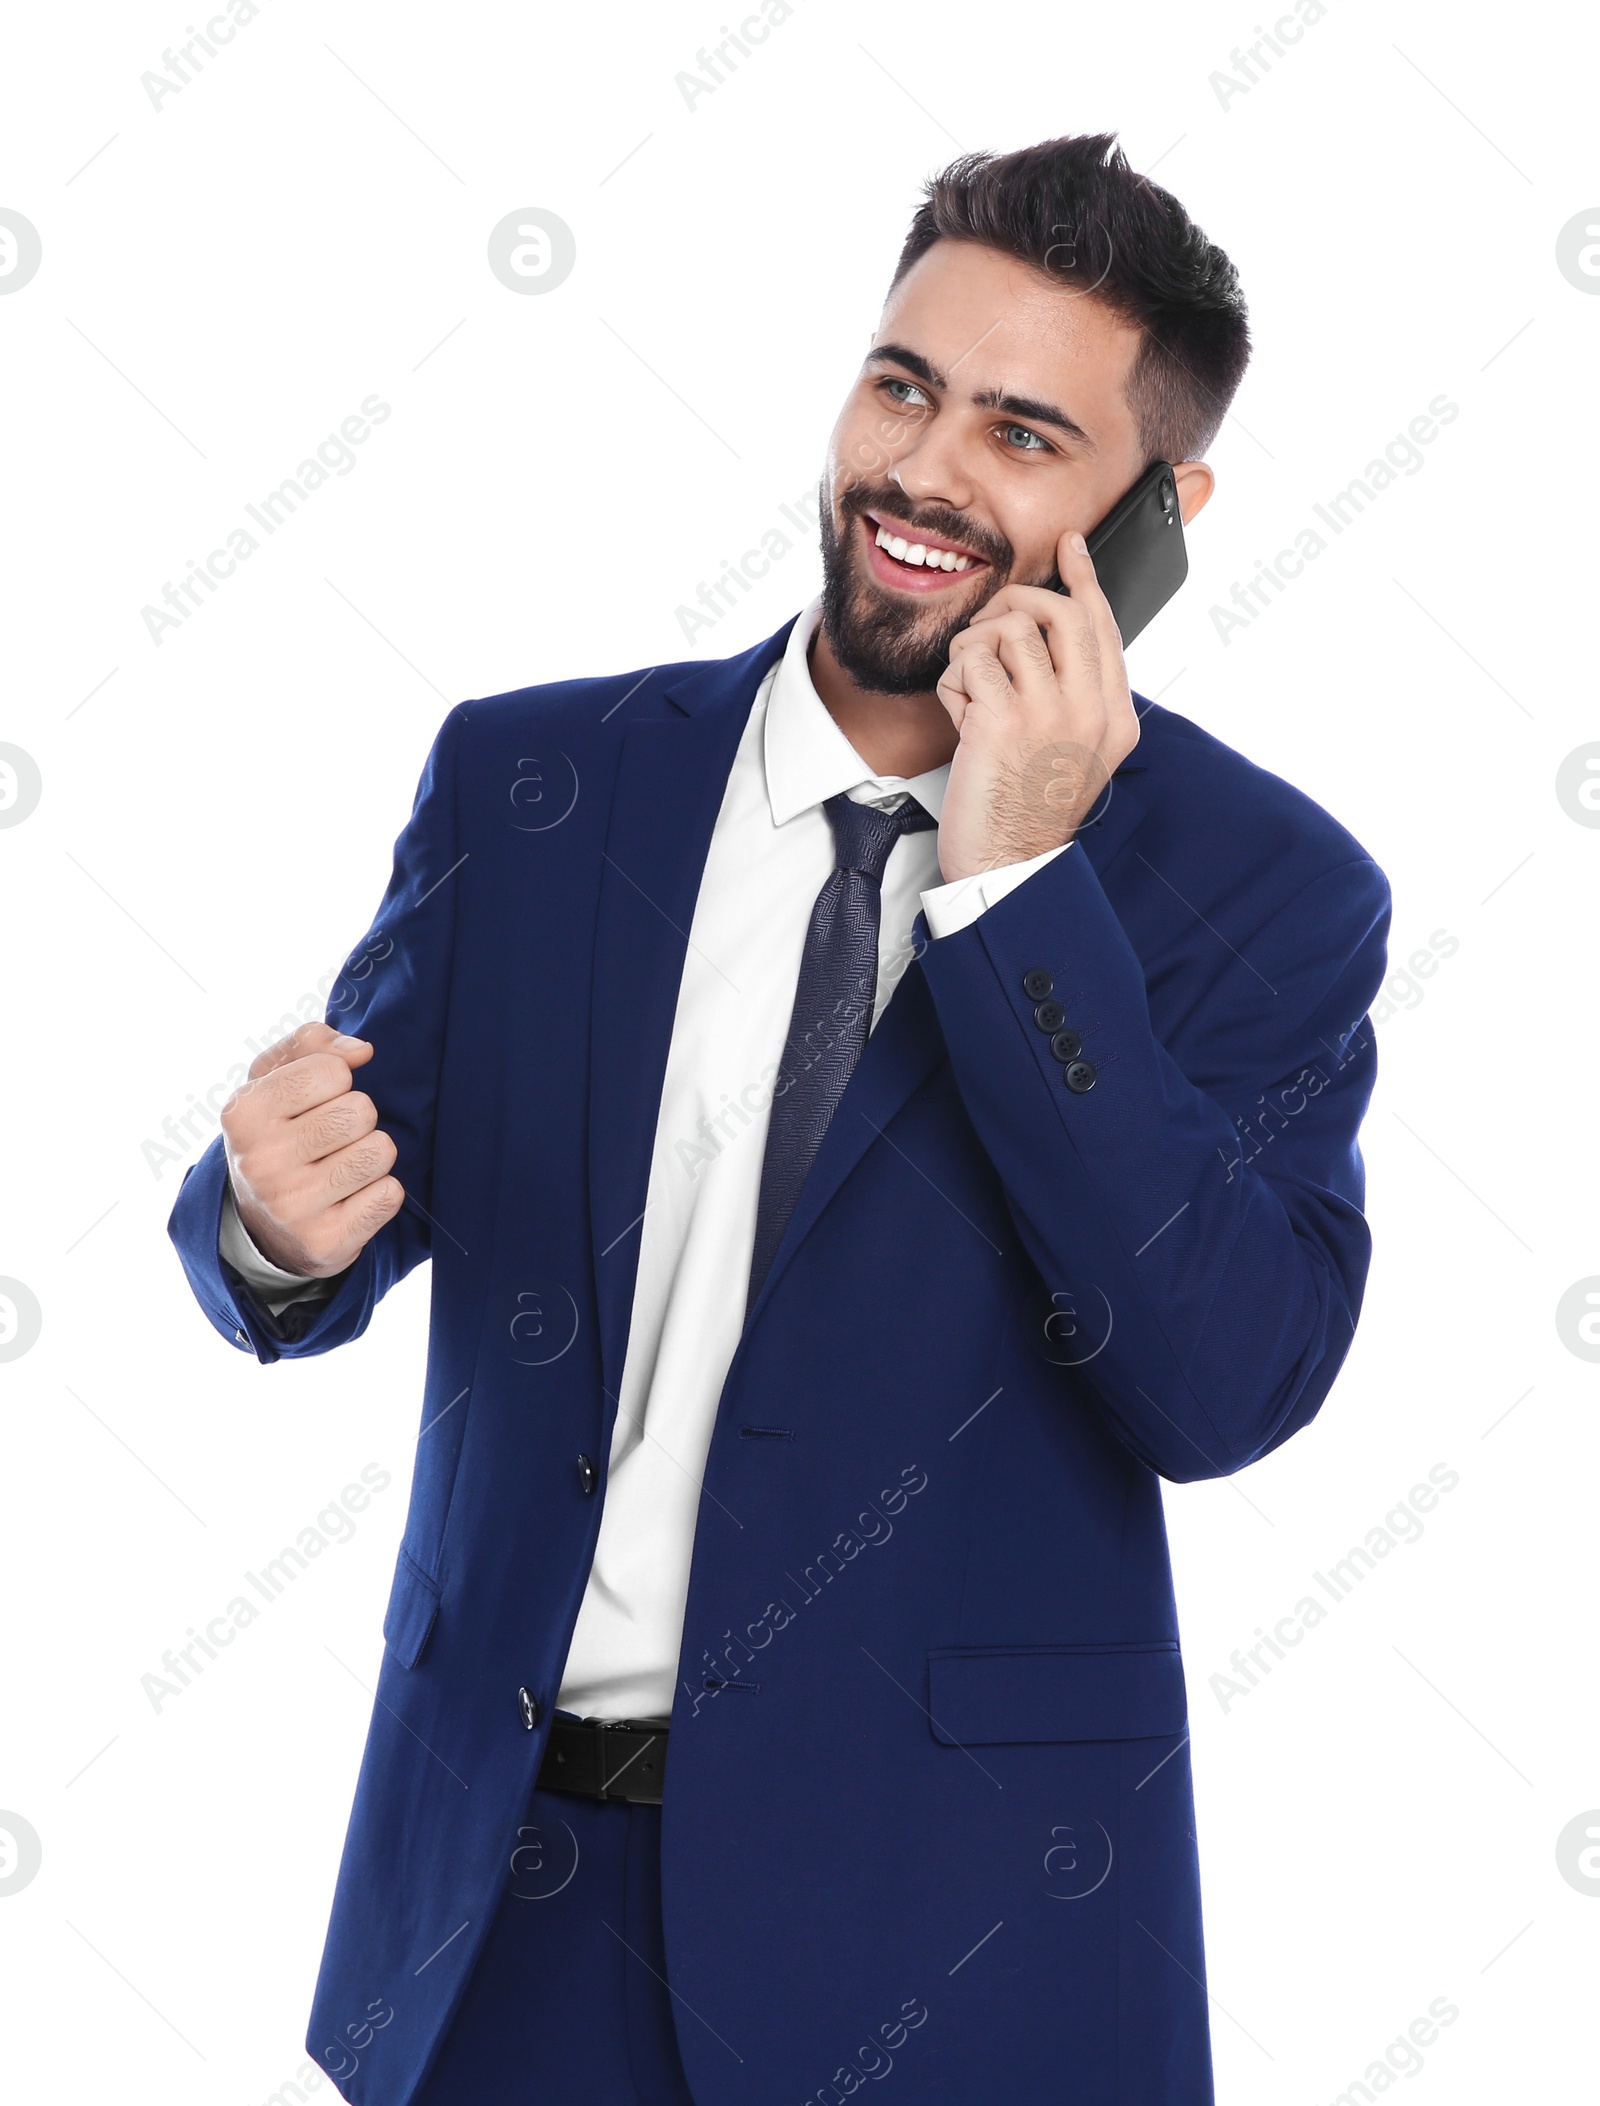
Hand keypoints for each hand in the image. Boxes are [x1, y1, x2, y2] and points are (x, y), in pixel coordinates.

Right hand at [220, 1022, 403, 1276]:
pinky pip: (390, 1195)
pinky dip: (380, 1193)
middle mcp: (261, 1162)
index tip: (316, 1101)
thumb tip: (362, 1051)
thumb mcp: (273, 1079)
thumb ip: (312, 1042)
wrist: (261, 1224)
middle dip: (358, 1119)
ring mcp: (291, 1207)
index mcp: (244, 1113)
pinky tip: (350, 1199)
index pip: (331, 1071)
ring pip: (380, 1152)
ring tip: (342, 1166)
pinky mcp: (325, 1242)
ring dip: (372, 1155)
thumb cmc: (277, 1132)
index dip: (337, 1080)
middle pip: (360, 1111)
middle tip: (332, 1138)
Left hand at [934, 527, 1138, 882]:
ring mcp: (1050, 715)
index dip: (1084, 579)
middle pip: (1061, 613)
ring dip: (976, 648)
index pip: (1104, 627)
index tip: (1071, 546)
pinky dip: (954, 681)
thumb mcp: (1077, 752)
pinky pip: (971, 661)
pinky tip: (959, 713)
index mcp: (1116, 716)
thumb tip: (1057, 632)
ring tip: (971, 686)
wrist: (1009, 864)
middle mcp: (1092, 710)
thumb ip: (1078, 697)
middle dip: (1016, 602)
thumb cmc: (1031, 809)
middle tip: (990, 623)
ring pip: (1011, 629)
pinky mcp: (1002, 722)